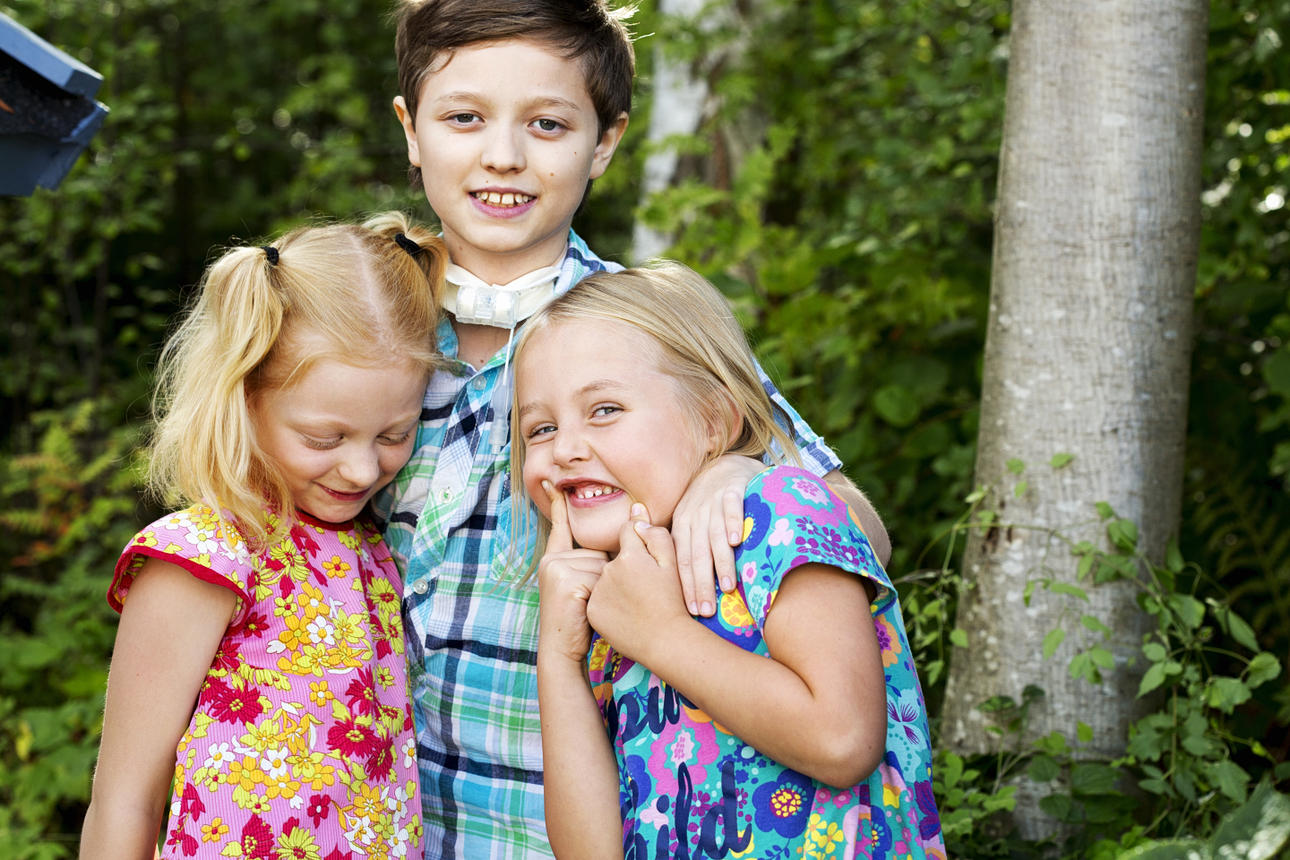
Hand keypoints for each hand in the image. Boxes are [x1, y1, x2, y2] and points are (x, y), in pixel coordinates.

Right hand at [537, 481, 607, 663]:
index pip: (560, 527)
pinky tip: (586, 609)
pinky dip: (601, 595)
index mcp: (553, 559)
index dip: (559, 505)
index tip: (552, 482)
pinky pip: (599, 578)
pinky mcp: (564, 580)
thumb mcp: (581, 586)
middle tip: (587, 601)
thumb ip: (589, 565)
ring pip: (601, 566)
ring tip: (587, 606)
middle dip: (604, 576)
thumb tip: (615, 546)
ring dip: (604, 587)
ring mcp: (556, 569)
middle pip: (596, 552)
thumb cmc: (578, 620)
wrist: (561, 649)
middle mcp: (551, 560)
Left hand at [588, 503, 691, 663]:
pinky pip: (597, 598)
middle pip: (615, 557)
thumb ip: (655, 535)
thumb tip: (636, 513)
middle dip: (627, 566)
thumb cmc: (673, 601)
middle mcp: (609, 570)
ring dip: (616, 585)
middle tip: (645, 588)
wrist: (664, 640)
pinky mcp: (592, 609)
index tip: (648, 562)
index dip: (640, 544)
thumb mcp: (673, 564)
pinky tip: (624, 613)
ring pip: (605, 578)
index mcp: (629, 555)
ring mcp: (598, 591)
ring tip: (636, 602)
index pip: (627, 533)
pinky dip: (608, 603)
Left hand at [669, 454, 760, 615]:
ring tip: (728, 586)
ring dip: (721, 561)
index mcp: (682, 525)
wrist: (728, 465)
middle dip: (702, 584)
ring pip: (714, 535)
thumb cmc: (709, 503)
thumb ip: (684, 548)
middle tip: (708, 610)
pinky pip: (732, 506)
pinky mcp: (733, 488)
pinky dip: (732, 522)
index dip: (686, 587)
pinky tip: (736, 540)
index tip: (692, 611)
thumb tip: (673, 585)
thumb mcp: (690, 521)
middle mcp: (695, 514)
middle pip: (697, 553)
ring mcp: (713, 501)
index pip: (682, 561)